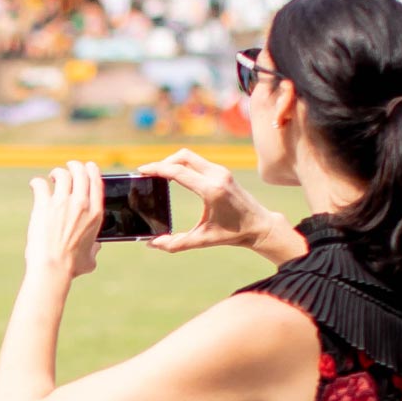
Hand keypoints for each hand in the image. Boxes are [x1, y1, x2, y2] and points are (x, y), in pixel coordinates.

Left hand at [25, 161, 103, 279]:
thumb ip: (95, 249)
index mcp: (95, 214)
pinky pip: (41, 184)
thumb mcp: (90, 258)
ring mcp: (62, 203)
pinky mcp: (44, 205)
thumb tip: (97, 246)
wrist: (52, 267)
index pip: (96, 181)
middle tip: (68, 168)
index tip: (87, 167)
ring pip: (62, 174)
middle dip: (74, 166)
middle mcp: (81, 204)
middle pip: (80, 172)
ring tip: (52, 178)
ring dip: (57, 173)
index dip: (91, 170)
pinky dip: (37, 182)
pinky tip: (35, 185)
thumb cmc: (71, 266)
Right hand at [137, 150, 303, 263]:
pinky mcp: (223, 172)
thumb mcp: (203, 240)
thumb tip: (152, 244)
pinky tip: (175, 176)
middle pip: (183, 156)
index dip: (157, 169)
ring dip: (173, 162)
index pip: (178, 172)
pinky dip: (183, 165)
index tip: (142, 171)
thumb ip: (175, 244)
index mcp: (212, 190)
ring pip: (190, 157)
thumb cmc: (233, 234)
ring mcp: (221, 171)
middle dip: (163, 162)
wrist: (259, 225)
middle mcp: (217, 176)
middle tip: (149, 173)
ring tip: (159, 175)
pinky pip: (197, 162)